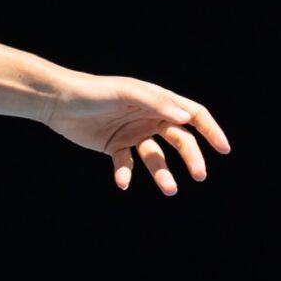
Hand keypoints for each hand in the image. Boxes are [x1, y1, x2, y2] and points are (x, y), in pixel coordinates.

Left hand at [40, 71, 231, 194]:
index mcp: (157, 101)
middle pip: (180, 140)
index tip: (223, 149)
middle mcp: (148, 118)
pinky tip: (122, 181)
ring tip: (169, 189)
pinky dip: (126, 174)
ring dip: (163, 173)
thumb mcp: (126, 93)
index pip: (192, 115)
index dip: (210, 130)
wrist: (57, 100)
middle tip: (199, 176)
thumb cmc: (93, 91)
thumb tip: (187, 118)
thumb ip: (156, 103)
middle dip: (192, 157)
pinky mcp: (114, 147)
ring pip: (156, 157)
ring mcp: (132, 134)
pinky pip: (126, 164)